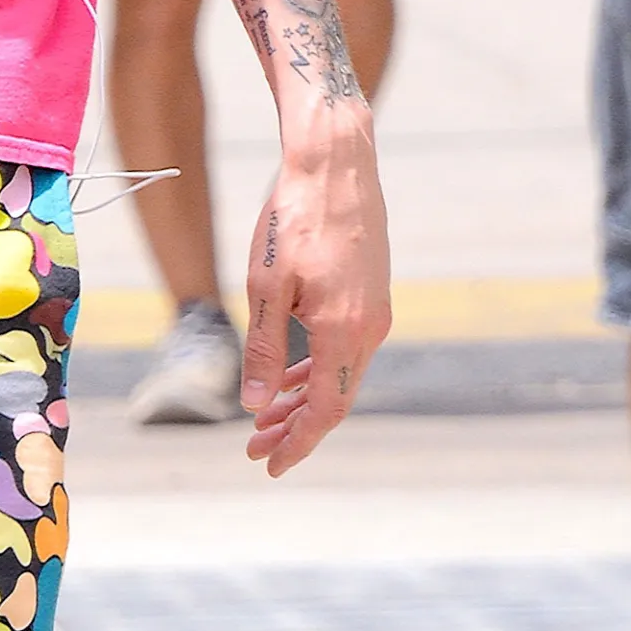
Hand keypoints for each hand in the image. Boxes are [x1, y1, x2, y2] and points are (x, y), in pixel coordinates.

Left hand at [241, 118, 390, 475]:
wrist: (334, 164)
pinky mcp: (371, 295)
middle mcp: (369, 329)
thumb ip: (265, 349)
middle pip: (335, 400)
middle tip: (255, 449)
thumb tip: (257, 405)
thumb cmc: (292, 219)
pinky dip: (318, 371)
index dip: (298, 444)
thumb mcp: (265, 285)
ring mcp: (374, 312)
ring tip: (266, 419)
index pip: (326, 412)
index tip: (269, 465)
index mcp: (344, 332)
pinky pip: (345, 350)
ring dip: (304, 400)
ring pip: (341, 375)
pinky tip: (291, 377)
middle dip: (295, 428)